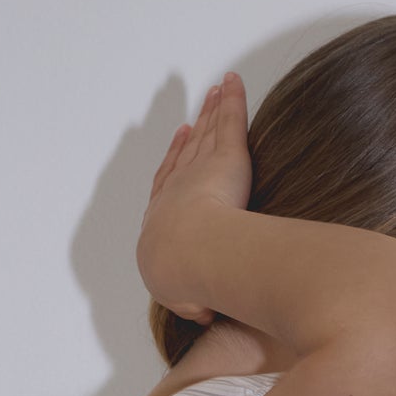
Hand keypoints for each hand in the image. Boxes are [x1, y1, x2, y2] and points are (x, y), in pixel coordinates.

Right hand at [137, 71, 251, 323]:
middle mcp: (178, 188)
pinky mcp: (227, 156)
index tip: (175, 152)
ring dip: (211, 112)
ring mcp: (202, 169)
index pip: (168, 186)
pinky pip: (229, 122)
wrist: (186, 255)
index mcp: (164, 220)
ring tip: (213, 92)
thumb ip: (196, 301)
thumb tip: (205, 313)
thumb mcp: (185, 298)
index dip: (172, 168)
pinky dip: (231, 100)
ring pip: (207, 134)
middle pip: (185, 154)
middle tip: (193, 117)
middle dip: (190, 135)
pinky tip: (231, 83)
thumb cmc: (182, 277)